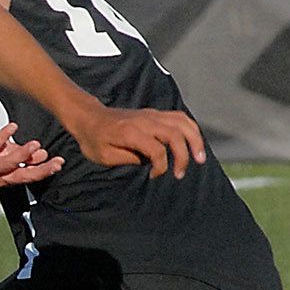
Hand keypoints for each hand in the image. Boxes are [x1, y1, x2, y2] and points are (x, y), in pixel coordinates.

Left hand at [0, 122, 64, 187]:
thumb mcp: (5, 151)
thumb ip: (21, 154)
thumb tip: (41, 153)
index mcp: (4, 176)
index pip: (28, 176)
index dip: (44, 171)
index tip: (59, 163)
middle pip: (20, 176)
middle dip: (38, 169)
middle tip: (52, 160)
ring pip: (6, 166)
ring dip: (22, 155)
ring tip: (35, 144)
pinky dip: (3, 137)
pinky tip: (12, 127)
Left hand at [69, 103, 205, 178]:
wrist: (90, 117)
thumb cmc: (94, 139)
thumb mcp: (104, 156)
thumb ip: (129, 159)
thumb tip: (150, 162)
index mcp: (130, 132)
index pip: (156, 149)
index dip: (160, 166)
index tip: (153, 176)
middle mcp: (144, 121)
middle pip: (175, 134)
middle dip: (183, 155)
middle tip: (180, 174)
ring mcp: (151, 115)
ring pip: (182, 122)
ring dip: (195, 140)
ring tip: (200, 158)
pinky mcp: (155, 114)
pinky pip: (179, 118)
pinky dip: (190, 130)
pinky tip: (194, 144)